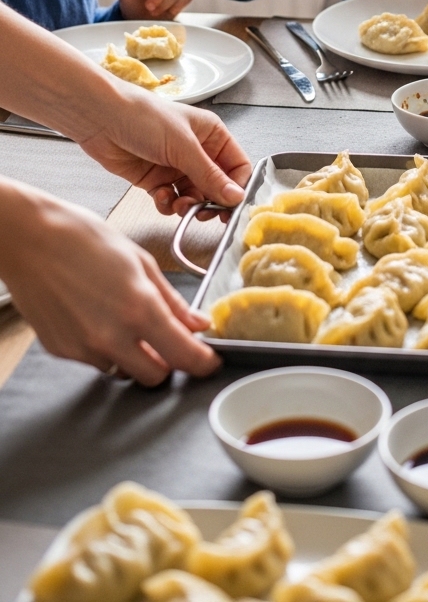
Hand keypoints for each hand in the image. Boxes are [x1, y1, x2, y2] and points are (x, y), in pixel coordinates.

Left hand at [0, 6, 249, 214]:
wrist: (100, 119)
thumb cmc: (143, 117)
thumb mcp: (183, 147)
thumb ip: (210, 176)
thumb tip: (236, 197)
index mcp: (211, 135)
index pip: (237, 166)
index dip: (237, 187)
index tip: (232, 207)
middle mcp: (196, 151)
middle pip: (216, 186)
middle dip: (211, 201)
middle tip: (206, 214)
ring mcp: (175, 167)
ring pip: (194, 197)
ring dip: (188, 206)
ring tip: (179, 204)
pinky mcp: (155, 180)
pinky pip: (170, 201)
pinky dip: (167, 204)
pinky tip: (160, 196)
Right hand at [0, 180, 220, 384]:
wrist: (29, 239)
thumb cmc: (83, 238)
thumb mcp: (140, 261)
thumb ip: (172, 299)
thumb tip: (198, 323)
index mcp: (139, 309)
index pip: (184, 357)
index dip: (203, 364)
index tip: (209, 361)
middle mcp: (112, 336)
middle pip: (155, 376)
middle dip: (167, 361)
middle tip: (167, 339)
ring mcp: (84, 348)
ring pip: (124, 371)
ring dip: (134, 356)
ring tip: (125, 320)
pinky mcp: (62, 351)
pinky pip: (95, 361)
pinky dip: (105, 348)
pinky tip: (98, 317)